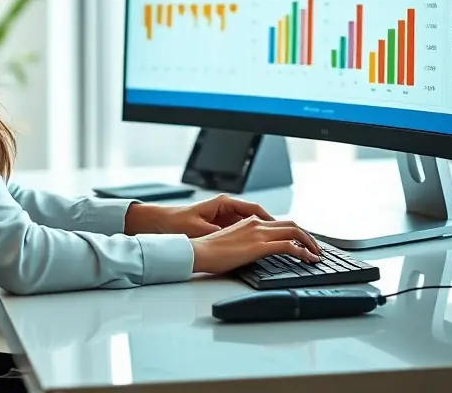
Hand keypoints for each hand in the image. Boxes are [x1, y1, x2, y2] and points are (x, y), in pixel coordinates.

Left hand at [163, 194, 284, 236]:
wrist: (162, 222)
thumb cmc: (178, 221)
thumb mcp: (200, 228)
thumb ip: (219, 232)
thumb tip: (236, 238)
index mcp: (224, 203)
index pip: (254, 209)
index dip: (270, 219)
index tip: (283, 228)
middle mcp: (227, 207)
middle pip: (257, 216)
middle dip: (272, 226)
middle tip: (288, 237)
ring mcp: (224, 215)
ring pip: (251, 224)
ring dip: (263, 233)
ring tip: (278, 245)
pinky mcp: (220, 224)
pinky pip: (242, 230)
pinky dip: (251, 237)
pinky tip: (257, 248)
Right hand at [189, 216, 320, 274]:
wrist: (199, 251)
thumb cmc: (210, 250)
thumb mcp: (233, 241)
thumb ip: (247, 241)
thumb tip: (257, 251)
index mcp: (250, 221)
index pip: (280, 223)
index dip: (296, 232)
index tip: (303, 242)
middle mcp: (257, 223)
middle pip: (292, 224)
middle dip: (307, 236)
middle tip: (315, 248)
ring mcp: (259, 233)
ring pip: (294, 232)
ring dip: (309, 243)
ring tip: (316, 255)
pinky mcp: (259, 246)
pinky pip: (289, 246)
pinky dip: (303, 251)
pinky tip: (308, 259)